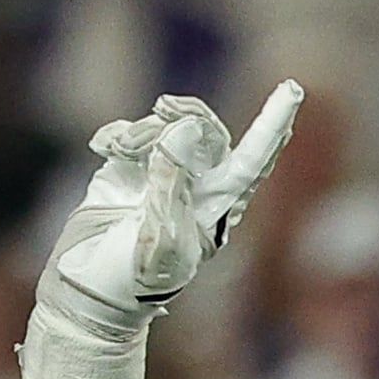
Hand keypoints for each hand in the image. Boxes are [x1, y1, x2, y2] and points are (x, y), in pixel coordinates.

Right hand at [44, 81, 304, 330]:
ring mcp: (161, 175)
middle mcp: (197, 186)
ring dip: (142, 130)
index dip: (273, 124)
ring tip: (119, 151)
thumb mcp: (159, 237)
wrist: (86, 289)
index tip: (292, 89)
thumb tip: (184, 129)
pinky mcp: (126, 169)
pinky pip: (129, 132)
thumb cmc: (133, 277)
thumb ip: (171, 181)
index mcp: (219, 207)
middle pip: (209, 130)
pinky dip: (116, 134)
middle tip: (164, 107)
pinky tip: (103, 149)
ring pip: (166, 126)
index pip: (255, 159)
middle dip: (190, 112)